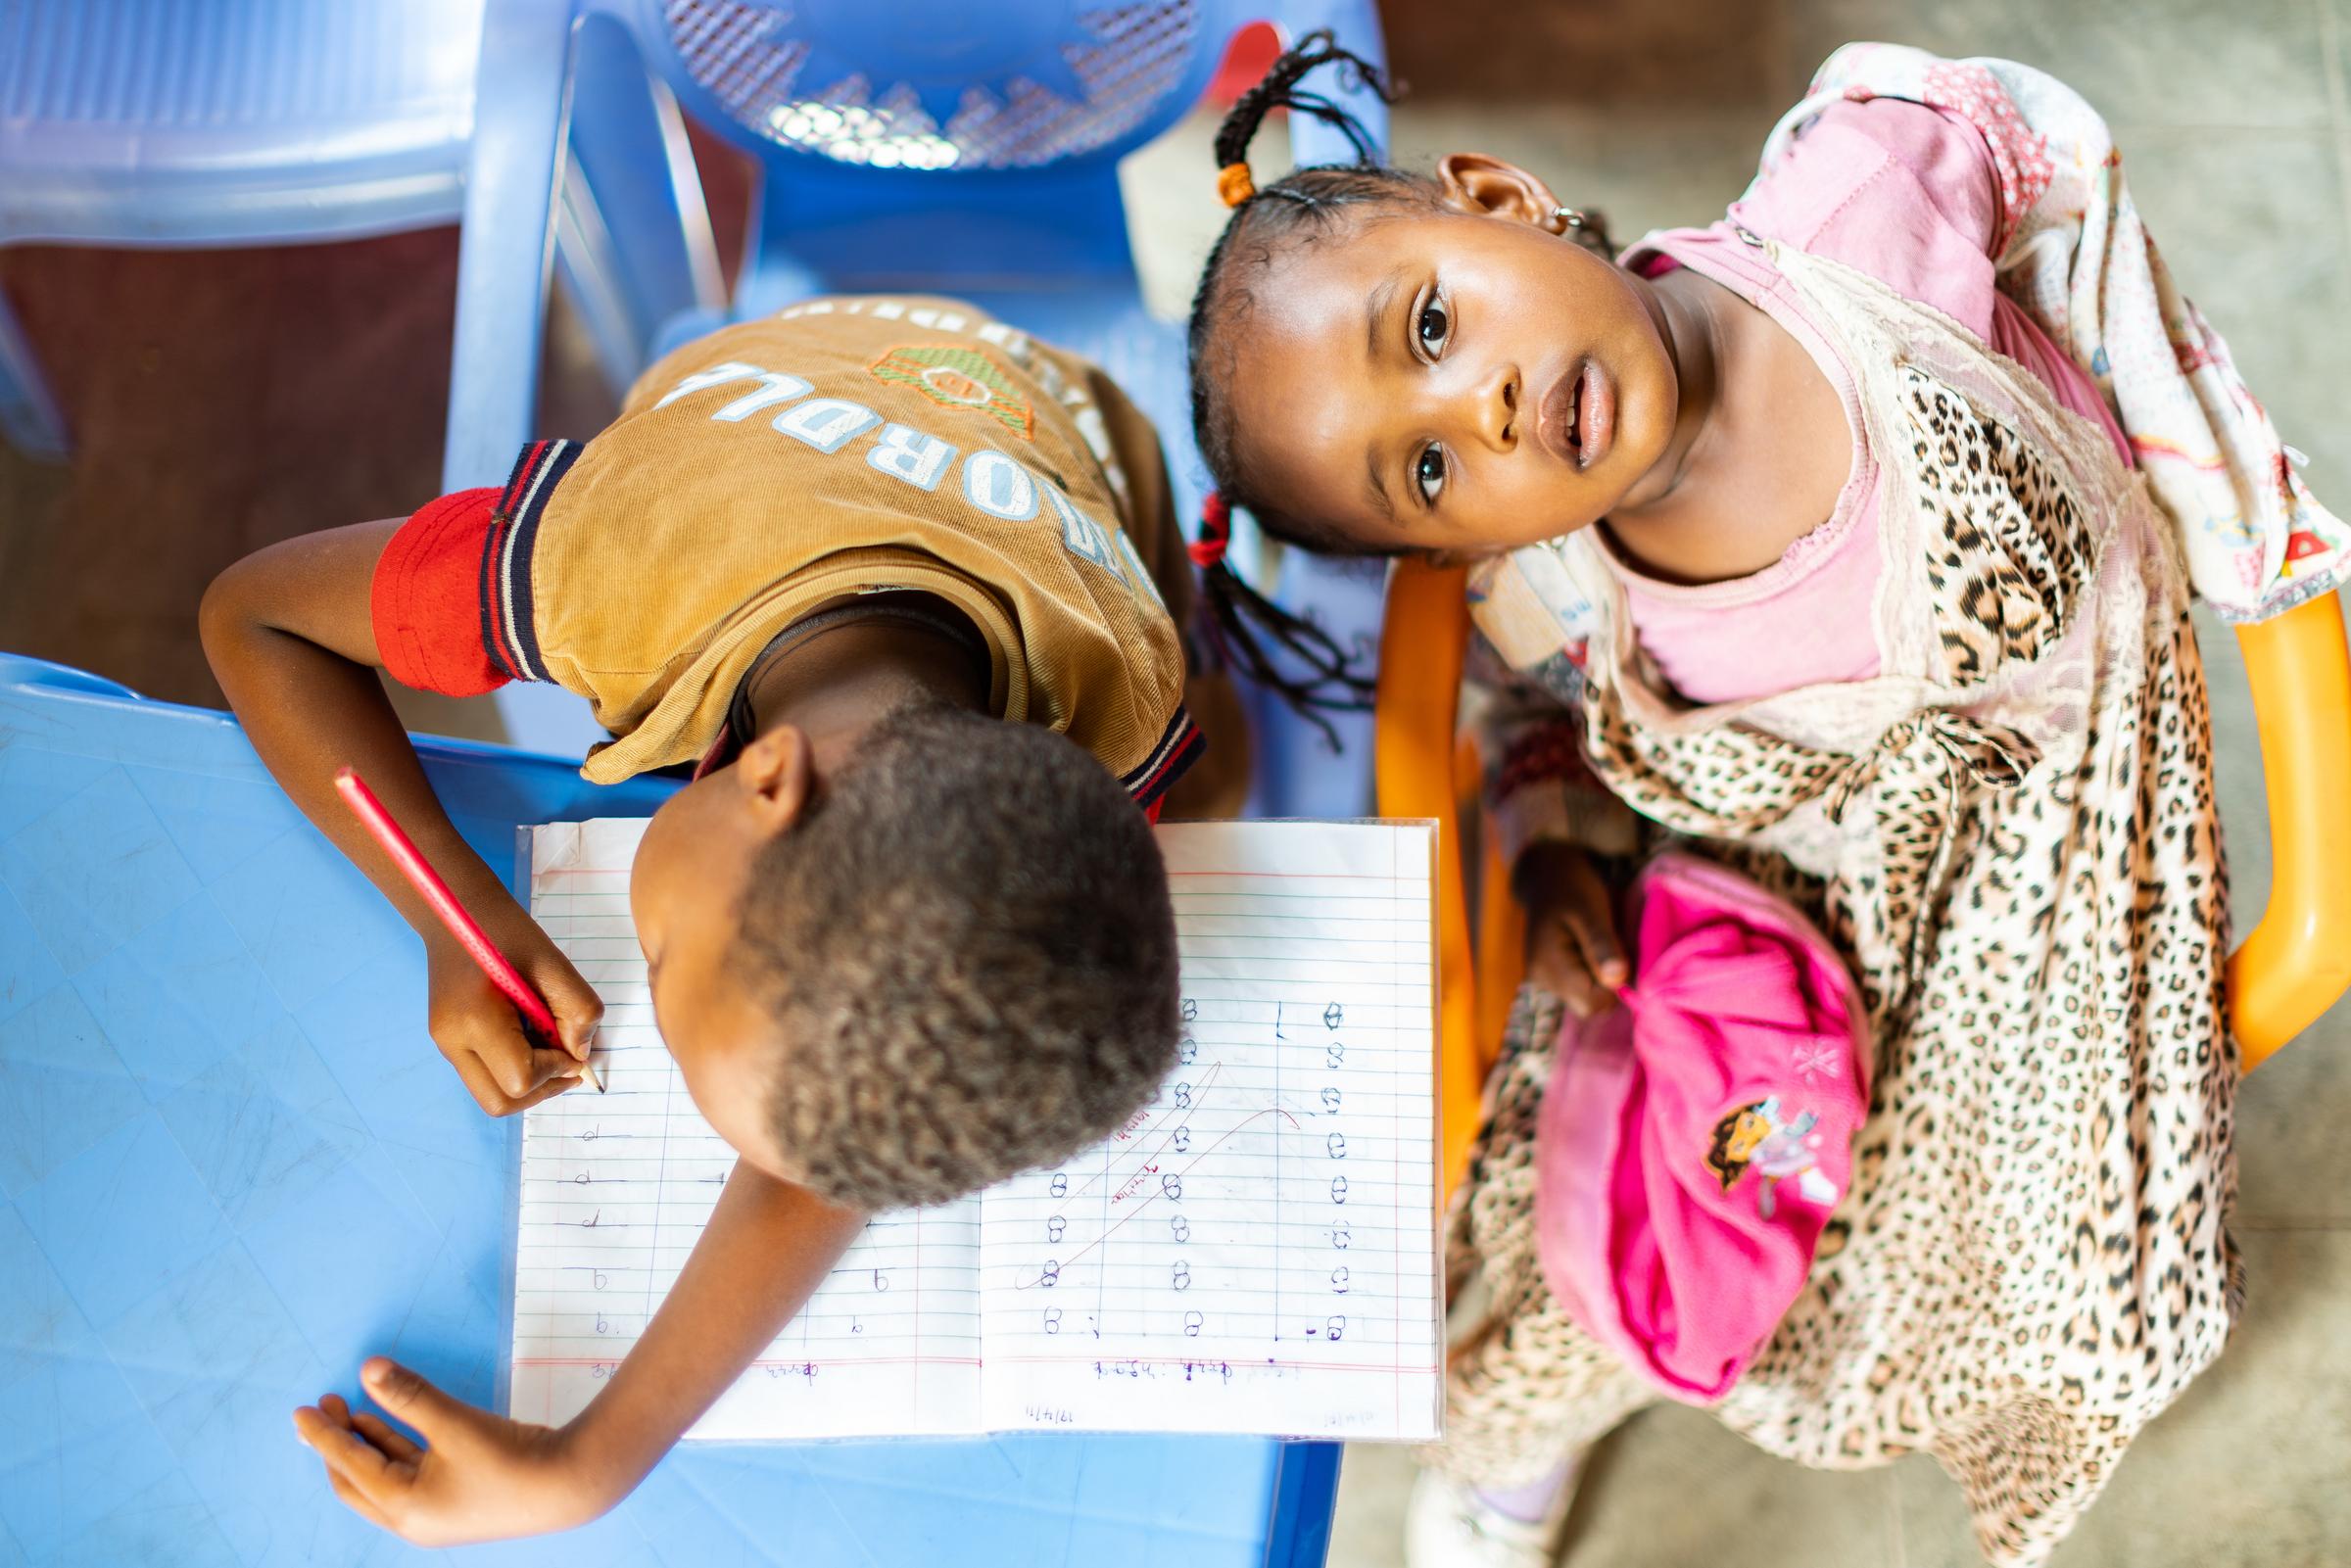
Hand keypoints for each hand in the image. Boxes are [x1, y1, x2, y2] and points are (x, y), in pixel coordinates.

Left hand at [293, 1358, 620, 1546]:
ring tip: (352, 1409)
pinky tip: (389, 1425)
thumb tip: (367, 1368)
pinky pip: (408, 1474)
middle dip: (338, 1443)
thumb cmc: (509, 1460)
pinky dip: (394, 1449)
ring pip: (384, 1476)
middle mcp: (410, 1519)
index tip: (301, 1410)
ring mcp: (432, 1514)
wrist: (570, 1486)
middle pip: (356, 1481)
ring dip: (368, 1443)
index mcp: (402, 1507)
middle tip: (326, 1405)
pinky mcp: (453, 1502)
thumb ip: (408, 1395)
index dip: (323, 1435)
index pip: (348, 1466)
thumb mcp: (454, 1424)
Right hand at [425, 917, 602, 1116]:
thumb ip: (577, 1010)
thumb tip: (580, 1054)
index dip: (555, 1069)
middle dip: (543, 1089)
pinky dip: (514, 1069)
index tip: (571, 1045)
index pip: (520, 1080)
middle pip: (501, 1103)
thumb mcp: (553, 963)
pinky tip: (527, 1034)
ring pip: (492, 1095)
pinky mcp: (448, 1042)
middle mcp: (452, 1042)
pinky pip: (486, 1075)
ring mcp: (445, 1045)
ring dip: (529, 1082)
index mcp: (474, 1020)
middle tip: (567, 1060)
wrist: (456, 912)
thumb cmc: (505, 931)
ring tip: (546, 1042)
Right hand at [1516, 843, 1627, 1016]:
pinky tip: (1592, 949)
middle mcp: (1541, 979)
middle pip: (1589, 1006)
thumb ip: (1602, 944)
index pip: (1591, 1003)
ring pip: (1585, 998)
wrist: (1546, 875)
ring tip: (1601, 944)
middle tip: (1614, 947)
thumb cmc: (1572, 887)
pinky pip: (1579, 989)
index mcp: (1549, 965)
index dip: (1615, 987)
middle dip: (1609, 983)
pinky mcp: (1549, 977)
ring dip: (1602, 978)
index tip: (1622, 955)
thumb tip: (1617, 980)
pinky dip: (1593, 974)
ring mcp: (1543, 980)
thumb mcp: (1591, 909)